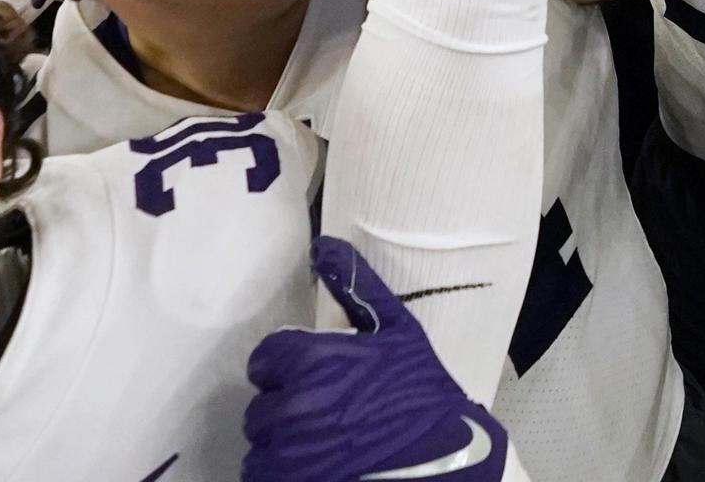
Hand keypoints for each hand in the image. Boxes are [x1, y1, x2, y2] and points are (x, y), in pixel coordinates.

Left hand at [243, 236, 508, 481]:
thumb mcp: (398, 331)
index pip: (264, 359)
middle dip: (287, 406)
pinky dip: (282, 470)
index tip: (310, 376)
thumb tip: (323, 246)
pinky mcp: (287, 481)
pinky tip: (316, 462)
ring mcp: (288, 451)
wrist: (443, 458)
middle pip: (262, 405)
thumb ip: (356, 287)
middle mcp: (292, 404)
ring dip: (283, 441)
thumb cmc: (420, 391)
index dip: (286, 367)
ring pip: (261, 441)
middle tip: (323, 412)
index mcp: (311, 359)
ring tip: (320, 441)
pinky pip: (262, 473)